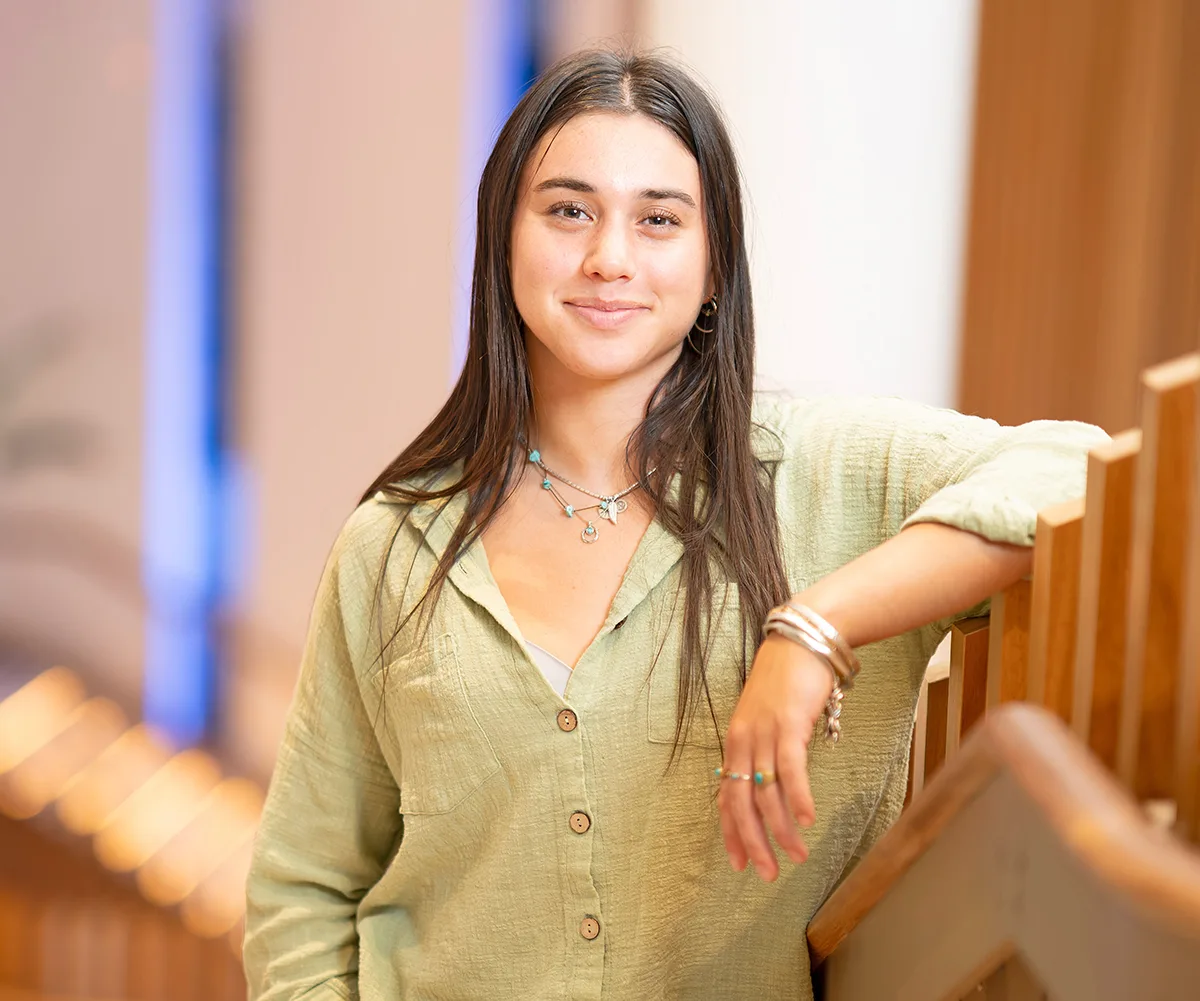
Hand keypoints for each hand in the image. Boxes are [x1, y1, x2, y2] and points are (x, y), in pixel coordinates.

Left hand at [718, 633, 834, 880]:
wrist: (801, 641)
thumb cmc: (787, 681)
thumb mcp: (767, 719)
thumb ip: (766, 752)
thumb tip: (773, 788)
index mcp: (735, 742)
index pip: (726, 797)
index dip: (731, 833)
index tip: (738, 864)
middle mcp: (743, 740)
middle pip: (740, 802)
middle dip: (752, 842)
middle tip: (767, 873)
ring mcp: (764, 732)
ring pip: (765, 792)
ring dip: (781, 829)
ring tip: (796, 855)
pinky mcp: (788, 724)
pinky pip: (790, 769)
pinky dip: (798, 797)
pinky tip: (807, 820)